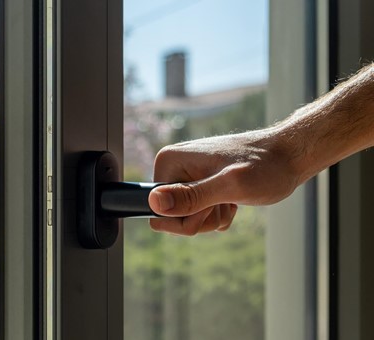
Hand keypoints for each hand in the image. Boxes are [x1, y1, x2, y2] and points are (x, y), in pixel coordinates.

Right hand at [147, 129, 300, 235]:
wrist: (289, 156)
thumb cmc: (266, 167)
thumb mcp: (230, 186)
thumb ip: (192, 196)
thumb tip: (154, 203)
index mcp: (168, 161)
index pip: (157, 212)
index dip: (187, 218)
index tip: (212, 205)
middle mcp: (172, 166)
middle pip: (171, 217)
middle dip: (201, 219)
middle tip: (226, 202)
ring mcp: (185, 175)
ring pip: (186, 218)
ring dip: (212, 217)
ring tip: (232, 199)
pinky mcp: (199, 183)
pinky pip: (197, 213)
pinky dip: (218, 213)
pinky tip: (233, 200)